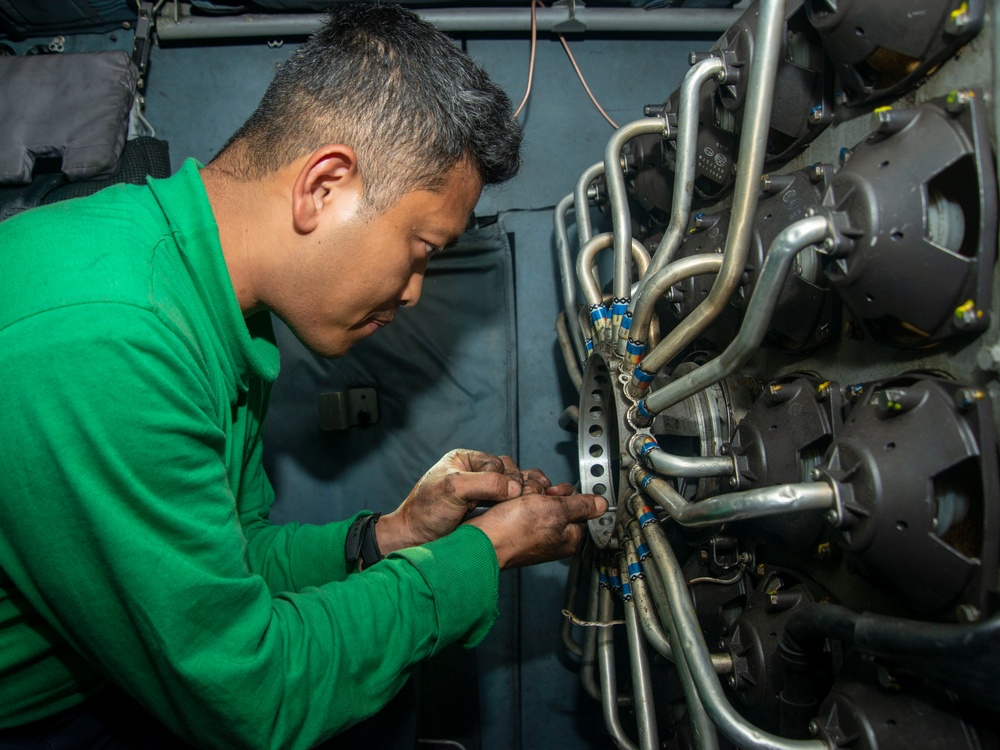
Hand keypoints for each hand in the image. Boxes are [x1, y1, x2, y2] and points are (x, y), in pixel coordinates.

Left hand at [377, 449, 559, 552]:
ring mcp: (479, 492)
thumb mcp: (454, 489)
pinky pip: (504, 503)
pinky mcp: (482, 510)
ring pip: (508, 488)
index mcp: (464, 459)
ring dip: (518, 496)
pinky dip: (514, 506)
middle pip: (507, 473)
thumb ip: (485, 483)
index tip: (509, 494)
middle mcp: (473, 472)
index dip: (504, 478)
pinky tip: (522, 511)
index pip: (496, 463)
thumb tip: (515, 487)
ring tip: (530, 503)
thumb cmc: (426, 512)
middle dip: (515, 486)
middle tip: (523, 499)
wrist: (414, 540)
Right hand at [466, 492, 607, 568]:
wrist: (481, 540)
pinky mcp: (515, 524)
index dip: (566, 494)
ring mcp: (533, 530)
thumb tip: (602, 505)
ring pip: (537, 497)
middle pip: (556, 499)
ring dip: (527, 492)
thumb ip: (582, 505)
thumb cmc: (515, 531)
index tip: (554, 492)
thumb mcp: (556, 510)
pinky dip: (514, 497)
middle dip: (543, 492)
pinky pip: (520, 502)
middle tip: (533, 499)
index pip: (578, 506)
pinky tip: (507, 503)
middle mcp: (553, 535)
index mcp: (569, 537)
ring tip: (517, 501)